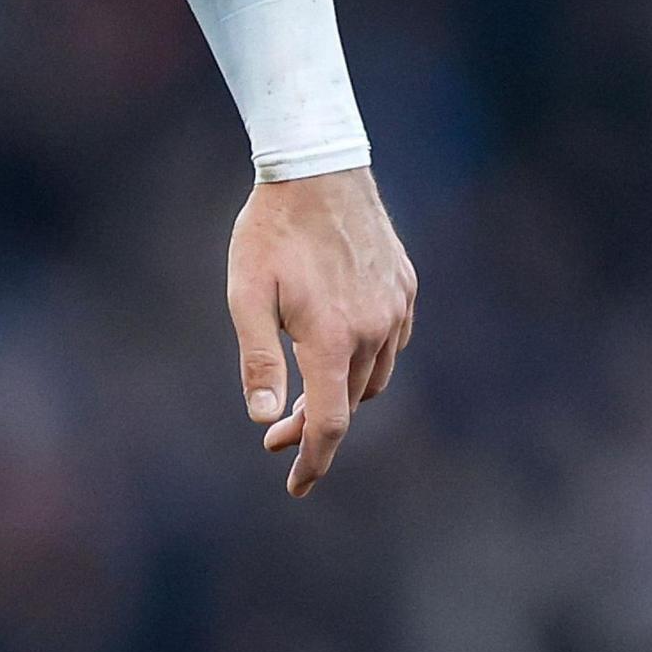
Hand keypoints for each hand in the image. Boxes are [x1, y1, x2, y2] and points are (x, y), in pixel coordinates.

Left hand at [227, 167, 416, 497]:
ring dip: (343, 392)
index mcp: (333, 338)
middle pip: (351, 402)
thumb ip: (258, 361)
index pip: (330, 423)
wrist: (318, 164)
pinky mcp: (405, 286)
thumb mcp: (246, 295)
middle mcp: (374, 329)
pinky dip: (366, 358)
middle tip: (275, 432)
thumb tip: (265, 420)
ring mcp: (396, 307)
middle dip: (314, 426)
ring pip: (376, 376)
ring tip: (305, 390)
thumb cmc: (271, 230)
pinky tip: (338, 348)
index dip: (313, 461)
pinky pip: (392, 341)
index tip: (297, 487)